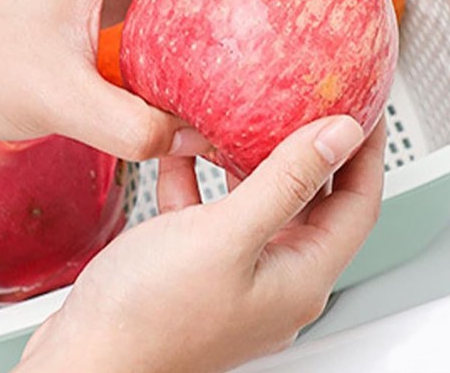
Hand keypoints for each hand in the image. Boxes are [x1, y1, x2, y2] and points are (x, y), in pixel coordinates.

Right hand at [16, 114, 384, 372]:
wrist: (84, 360)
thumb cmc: (148, 315)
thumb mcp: (225, 234)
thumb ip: (286, 181)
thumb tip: (339, 135)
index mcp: (299, 278)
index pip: (357, 204)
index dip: (365, 152)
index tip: (363, 106)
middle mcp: (276, 280)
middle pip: (312, 202)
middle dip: (310, 149)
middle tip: (307, 101)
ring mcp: (237, 276)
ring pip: (260, 204)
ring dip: (250, 160)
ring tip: (243, 117)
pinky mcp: (199, 270)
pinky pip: (212, 214)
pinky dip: (202, 180)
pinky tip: (182, 152)